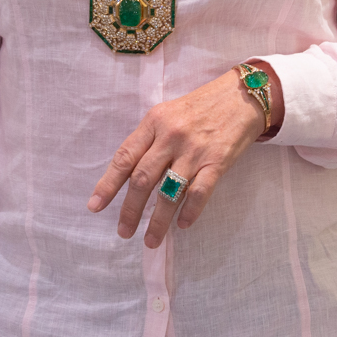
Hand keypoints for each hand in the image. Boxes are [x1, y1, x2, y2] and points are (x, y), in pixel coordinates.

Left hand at [87, 62, 282, 248]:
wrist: (242, 96)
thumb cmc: (201, 106)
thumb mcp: (168, 113)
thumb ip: (149, 139)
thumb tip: (129, 174)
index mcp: (154, 122)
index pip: (124, 157)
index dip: (108, 184)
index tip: (95, 206)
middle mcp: (171, 136)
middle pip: (142, 179)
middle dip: (130, 210)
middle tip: (123, 231)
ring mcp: (194, 150)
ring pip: (169, 192)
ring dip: (158, 221)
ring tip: (150, 240)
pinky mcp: (217, 161)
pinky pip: (199, 193)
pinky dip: (189, 212)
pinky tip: (182, 225)